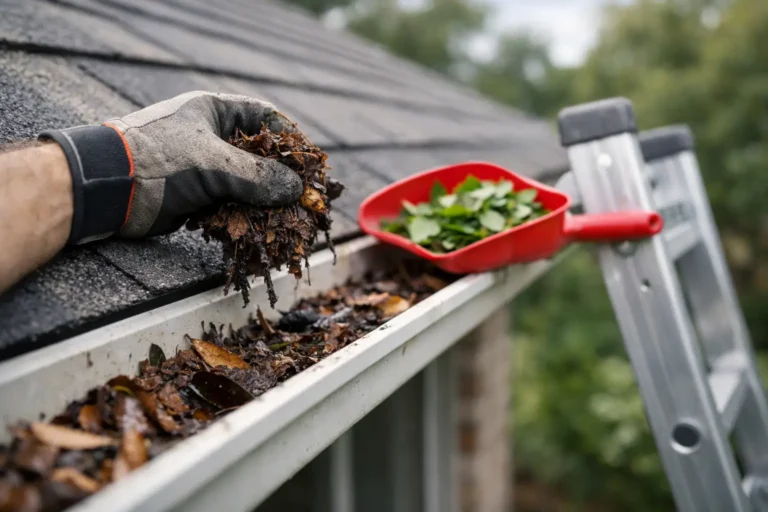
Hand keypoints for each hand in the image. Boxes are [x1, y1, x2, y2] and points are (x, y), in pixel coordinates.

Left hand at [40, 91, 302, 243]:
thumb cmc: (157, 161)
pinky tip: (261, 228)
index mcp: (212, 111)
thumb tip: (296, 189)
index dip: (289, 136)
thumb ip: (258, 177)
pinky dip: (245, 215)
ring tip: (289, 216)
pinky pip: (230, 203)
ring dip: (265, 200)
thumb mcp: (214, 164)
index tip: (310, 159)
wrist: (106, 192)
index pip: (263, 117)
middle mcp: (208, 136)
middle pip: (258, 153)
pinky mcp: (193, 194)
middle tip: (304, 193)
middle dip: (281, 175)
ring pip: (245, 182)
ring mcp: (201, 166)